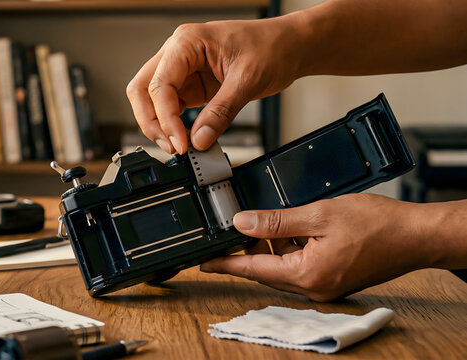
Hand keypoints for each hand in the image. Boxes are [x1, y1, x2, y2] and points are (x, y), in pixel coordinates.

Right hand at [126, 17, 304, 152]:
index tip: (180, 143)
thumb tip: (199, 139)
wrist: (291, 46)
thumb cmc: (273, 47)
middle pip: (142, 90)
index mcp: (187, 42)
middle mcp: (178, 53)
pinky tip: (185, 137)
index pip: (159, 84)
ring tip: (177, 145)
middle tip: (170, 146)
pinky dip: (173, 123)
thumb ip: (221, 112)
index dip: (165, 118)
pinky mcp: (191, 84)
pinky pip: (170, 106)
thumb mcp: (248, 80)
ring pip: (151, 99)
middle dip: (151, 121)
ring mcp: (182, 69)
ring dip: (159, 124)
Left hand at [200, 194, 434, 301]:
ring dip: (273, 244)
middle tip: (233, 228)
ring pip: (283, 264)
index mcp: (305, 275)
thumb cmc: (378, 225)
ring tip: (272, 219)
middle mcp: (313, 287)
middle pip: (266, 267)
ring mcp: (324, 285)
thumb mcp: (318, 214)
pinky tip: (294, 226)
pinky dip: (292, 246)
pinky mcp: (333, 277)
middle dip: (249, 247)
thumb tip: (242, 222)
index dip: (225, 263)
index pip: (252, 269)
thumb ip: (276, 221)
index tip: (203, 261)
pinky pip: (300, 263)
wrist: (417, 235)